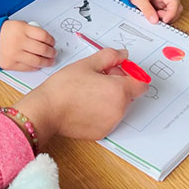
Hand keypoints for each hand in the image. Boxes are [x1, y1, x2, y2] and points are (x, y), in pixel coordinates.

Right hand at [0, 20, 56, 70]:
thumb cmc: (4, 32)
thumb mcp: (18, 24)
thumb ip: (32, 30)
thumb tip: (46, 39)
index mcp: (22, 29)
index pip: (43, 36)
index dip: (51, 40)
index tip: (52, 42)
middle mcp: (19, 42)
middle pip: (42, 49)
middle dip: (51, 52)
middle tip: (53, 53)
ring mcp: (15, 54)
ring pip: (37, 61)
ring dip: (47, 62)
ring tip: (50, 61)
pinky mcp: (11, 64)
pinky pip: (28, 67)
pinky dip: (36, 67)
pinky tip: (39, 65)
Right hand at [13, 48, 147, 145]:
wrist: (46, 110)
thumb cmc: (64, 87)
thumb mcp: (87, 64)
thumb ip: (110, 56)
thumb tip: (123, 54)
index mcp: (119, 91)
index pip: (141, 83)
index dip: (130, 74)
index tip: (117, 70)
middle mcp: (119, 110)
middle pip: (129, 94)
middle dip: (118, 85)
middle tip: (97, 78)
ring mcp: (111, 124)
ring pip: (118, 107)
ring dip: (109, 98)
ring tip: (87, 92)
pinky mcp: (102, 133)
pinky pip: (108, 119)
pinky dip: (101, 112)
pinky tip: (84, 105)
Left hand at [130, 0, 182, 23]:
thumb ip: (146, 9)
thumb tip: (154, 20)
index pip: (174, 1)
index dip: (172, 13)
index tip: (165, 20)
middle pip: (177, 7)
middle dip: (170, 16)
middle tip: (157, 18)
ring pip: (174, 11)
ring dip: (166, 17)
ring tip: (154, 16)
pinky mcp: (163, 4)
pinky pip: (167, 12)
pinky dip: (163, 17)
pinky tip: (154, 15)